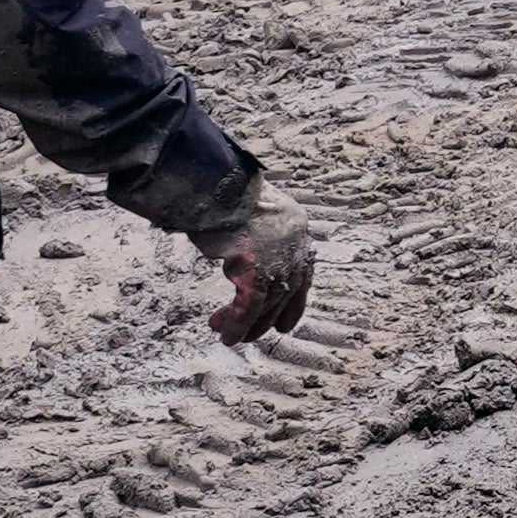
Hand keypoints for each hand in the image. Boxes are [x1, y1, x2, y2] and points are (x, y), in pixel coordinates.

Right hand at [188, 190, 315, 346]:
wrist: (216, 183)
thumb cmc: (224, 190)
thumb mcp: (252, 210)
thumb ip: (256, 233)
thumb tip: (241, 251)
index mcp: (295, 227)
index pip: (301, 272)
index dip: (292, 300)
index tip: (285, 322)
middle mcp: (293, 245)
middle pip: (284, 292)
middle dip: (266, 317)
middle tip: (251, 333)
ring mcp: (277, 259)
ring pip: (265, 304)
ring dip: (246, 324)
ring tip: (226, 333)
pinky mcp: (256, 271)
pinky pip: (248, 307)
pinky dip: (237, 324)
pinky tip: (226, 334)